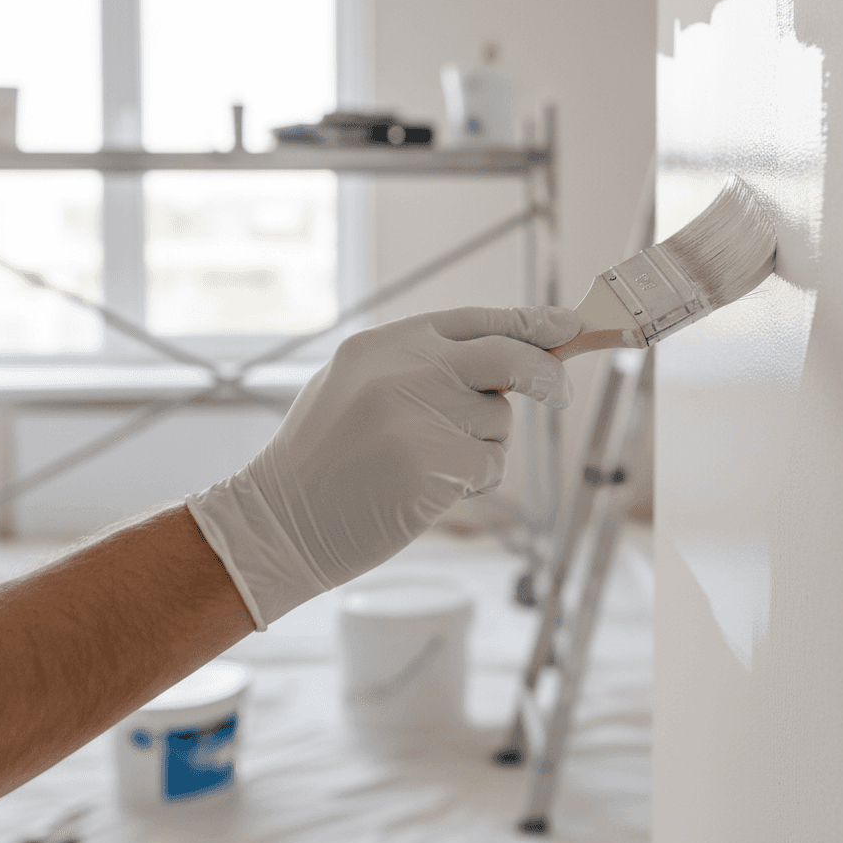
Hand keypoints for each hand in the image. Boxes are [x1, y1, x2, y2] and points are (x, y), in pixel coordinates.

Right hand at [186, 306, 580, 628]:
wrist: (276, 522)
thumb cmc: (322, 458)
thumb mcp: (356, 385)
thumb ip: (420, 366)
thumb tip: (505, 360)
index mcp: (384, 343)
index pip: (475, 320)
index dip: (528, 323)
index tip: (566, 327)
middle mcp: (405, 370)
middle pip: (508, 356)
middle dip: (545, 373)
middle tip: (560, 393)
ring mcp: (420, 416)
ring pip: (498, 421)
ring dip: (481, 445)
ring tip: (425, 463)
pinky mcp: (433, 465)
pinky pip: (489, 465)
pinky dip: (472, 480)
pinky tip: (427, 489)